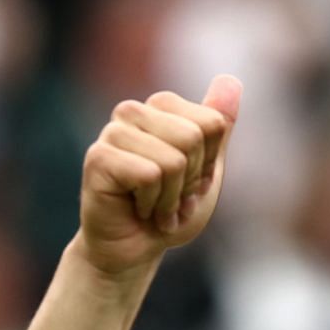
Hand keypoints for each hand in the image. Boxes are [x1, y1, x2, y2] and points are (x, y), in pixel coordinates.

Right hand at [76, 75, 241, 278]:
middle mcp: (133, 110)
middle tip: (169, 199)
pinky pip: (149, 176)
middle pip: (193, 138)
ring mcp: (112, 132)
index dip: (207, 165)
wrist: (133, 250)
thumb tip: (231, 79)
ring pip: (172, 160)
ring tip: (153, 207)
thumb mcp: (205, 169)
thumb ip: (218, 126)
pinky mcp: (98, 158)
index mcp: (161, 106)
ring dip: (171, 198)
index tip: (187, 183)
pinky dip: (152, 205)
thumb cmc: (168, 210)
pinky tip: (137, 210)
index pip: (213, 124)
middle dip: (190, 182)